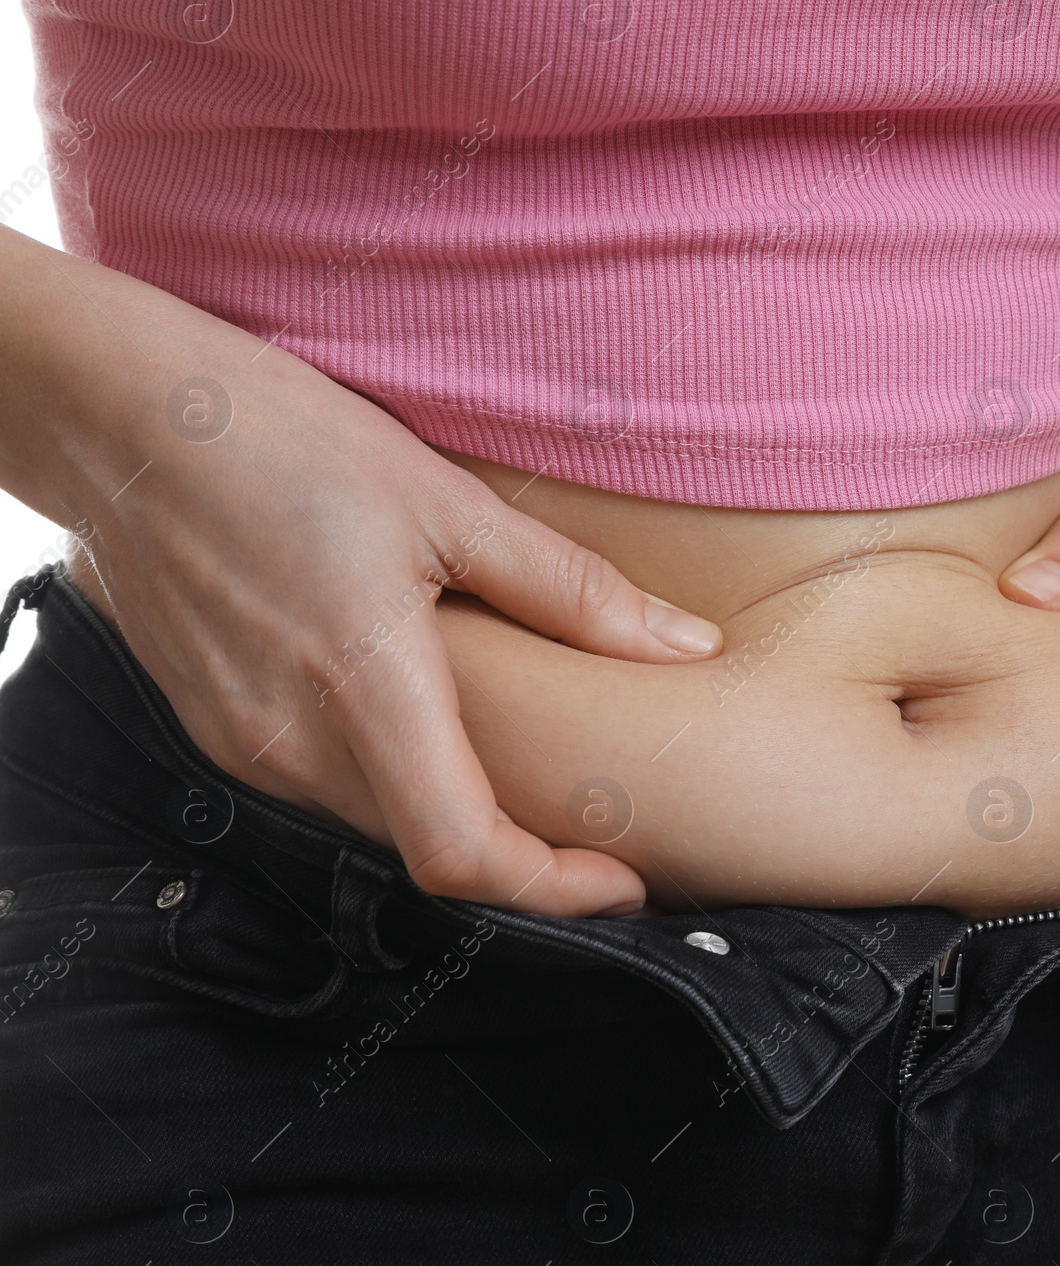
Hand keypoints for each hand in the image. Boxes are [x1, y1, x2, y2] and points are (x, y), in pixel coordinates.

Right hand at [0, 229, 722, 916]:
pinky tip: (432, 716)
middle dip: (524, 854)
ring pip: (380, 820)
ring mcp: (244, 744)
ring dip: (460, 813)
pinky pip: (328, 785)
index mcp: (363, 686)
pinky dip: (397, 776)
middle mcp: (291, 741)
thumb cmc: (283, 440)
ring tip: (531, 766)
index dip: (554, 891)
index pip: (462, 852)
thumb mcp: (448, 504)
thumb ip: (573, 593)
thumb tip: (689, 648)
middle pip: (429, 848)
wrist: (121, 419)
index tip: (623, 882)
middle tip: (602, 817)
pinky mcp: (218, 728)